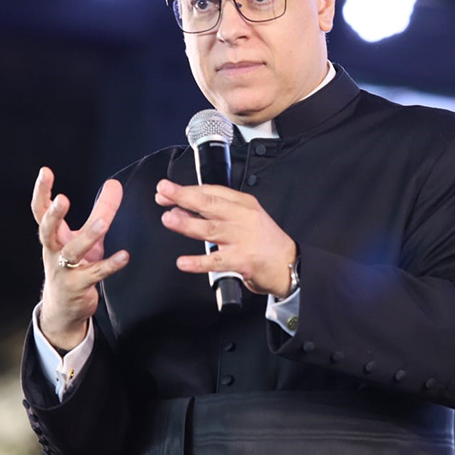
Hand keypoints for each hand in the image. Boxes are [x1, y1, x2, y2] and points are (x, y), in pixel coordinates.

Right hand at [32, 167, 128, 350]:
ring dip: (87, 236)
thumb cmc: (74, 266)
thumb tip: (114, 183)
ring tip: (104, 223)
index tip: (45, 171)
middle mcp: (53, 251)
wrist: (63, 308)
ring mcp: (63, 270)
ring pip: (72, 252)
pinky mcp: (78, 286)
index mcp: (52, 236)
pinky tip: (125, 256)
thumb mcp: (86, 236)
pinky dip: (110, 265)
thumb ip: (101, 210)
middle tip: (62, 199)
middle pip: (47, 231)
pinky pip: (95, 274)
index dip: (42, 191)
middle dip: (53, 215)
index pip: (41, 211)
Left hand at [155, 179, 296, 297]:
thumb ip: (217, 214)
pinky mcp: (243, 260)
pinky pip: (217, 261)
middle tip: (163, 191)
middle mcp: (242, 217)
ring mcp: (243, 238)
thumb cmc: (265, 241)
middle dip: (183, 196)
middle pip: (209, 203)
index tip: (165, 191)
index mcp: (243, 203)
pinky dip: (198, 262)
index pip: (211, 191)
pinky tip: (184, 262)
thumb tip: (182, 210)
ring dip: (187, 223)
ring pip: (210, 228)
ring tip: (169, 218)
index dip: (186, 190)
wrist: (290, 264)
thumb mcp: (245, 218)